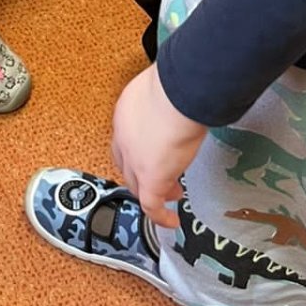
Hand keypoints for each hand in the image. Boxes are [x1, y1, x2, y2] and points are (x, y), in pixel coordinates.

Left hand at [111, 64, 206, 229]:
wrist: (177, 95)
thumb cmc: (176, 85)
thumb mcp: (163, 88)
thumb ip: (165, 100)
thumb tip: (181, 100)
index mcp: (125, 113)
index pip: (124, 140)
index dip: (135, 150)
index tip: (150, 154)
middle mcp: (124, 138)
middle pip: (127, 165)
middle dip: (143, 173)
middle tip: (162, 176)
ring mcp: (135, 160)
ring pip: (137, 185)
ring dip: (153, 192)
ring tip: (172, 194)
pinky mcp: (151, 178)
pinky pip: (151, 205)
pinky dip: (159, 215)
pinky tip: (171, 220)